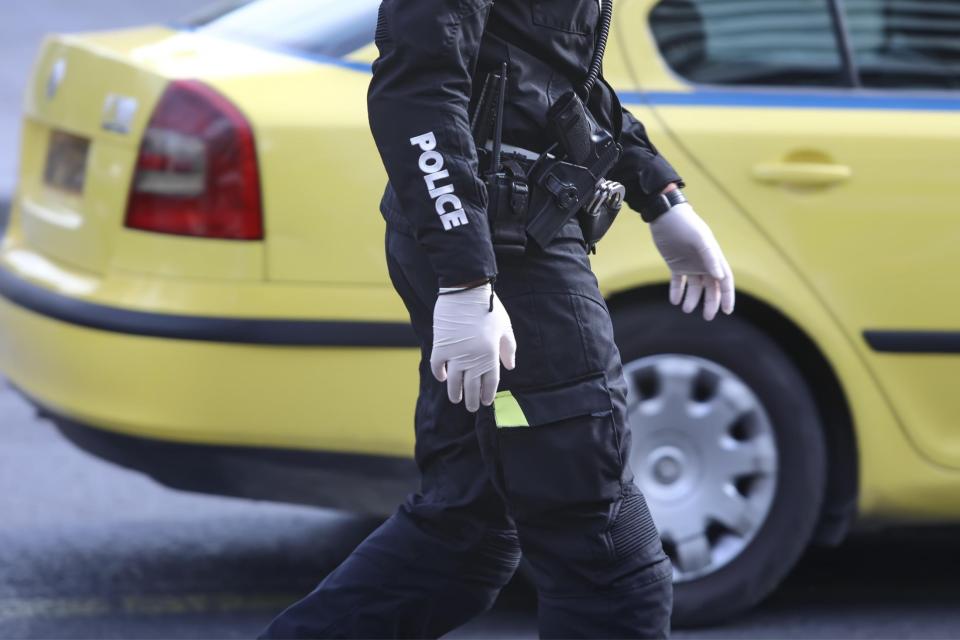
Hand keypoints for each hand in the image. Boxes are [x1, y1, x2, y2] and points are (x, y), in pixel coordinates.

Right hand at [430, 284, 516, 411]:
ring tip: (456, 399)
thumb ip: (508, 348)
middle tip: (471, 407)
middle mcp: (473, 358)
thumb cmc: (488, 307)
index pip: (490, 381)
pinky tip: (444, 378)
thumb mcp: (505, 327)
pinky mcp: (441, 346)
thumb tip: (510, 366)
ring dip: (455, 393)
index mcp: (490, 354)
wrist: (465, 290)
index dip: (487, 393)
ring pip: (454, 382)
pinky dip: (440, 374)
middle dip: (472, 399)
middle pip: (472, 386)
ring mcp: (455, 353)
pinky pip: (438, 366)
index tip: (486, 402)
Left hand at [650, 203, 734, 320]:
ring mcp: (690, 264)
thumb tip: (720, 276)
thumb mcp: (699, 238)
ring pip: (695, 287)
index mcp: (713, 257)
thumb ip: (710, 256)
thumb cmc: (685, 224)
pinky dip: (677, 292)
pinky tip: (674, 301)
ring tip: (686, 309)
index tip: (727, 311)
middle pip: (711, 288)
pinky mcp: (676, 265)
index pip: (724, 280)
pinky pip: (678, 282)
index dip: (727, 296)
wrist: (664, 215)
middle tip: (707, 317)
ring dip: (692, 299)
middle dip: (711, 303)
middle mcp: (704, 263)